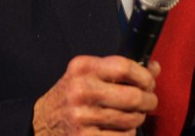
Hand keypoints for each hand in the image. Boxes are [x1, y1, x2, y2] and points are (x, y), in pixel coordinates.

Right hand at [32, 55, 160, 134]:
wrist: (40, 123)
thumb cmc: (69, 97)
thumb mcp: (86, 75)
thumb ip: (118, 70)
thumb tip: (154, 67)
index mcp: (82, 68)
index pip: (124, 66)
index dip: (144, 76)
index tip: (149, 82)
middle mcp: (81, 90)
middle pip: (133, 96)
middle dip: (149, 100)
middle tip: (149, 102)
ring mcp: (82, 116)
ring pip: (131, 118)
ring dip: (138, 118)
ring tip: (132, 116)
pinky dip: (127, 134)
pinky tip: (120, 129)